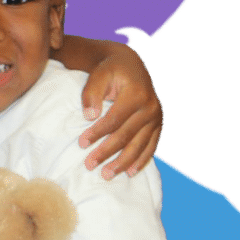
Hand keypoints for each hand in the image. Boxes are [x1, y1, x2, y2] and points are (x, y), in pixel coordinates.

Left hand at [78, 45, 162, 178]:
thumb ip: (92, 93)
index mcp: (137, 94)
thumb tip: (89, 116)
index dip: (97, 133)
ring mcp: (157, 117)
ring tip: (106, 175)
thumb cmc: (111, 70)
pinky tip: (130, 172)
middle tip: (89, 165)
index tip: (81, 144)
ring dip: (123, 162)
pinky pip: (152, 146)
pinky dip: (141, 160)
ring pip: (140, 145)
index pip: (114, 119)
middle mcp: (152, 107)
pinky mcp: (159, 124)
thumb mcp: (99, 74)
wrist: (131, 64)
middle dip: (107, 152)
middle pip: (127, 136)